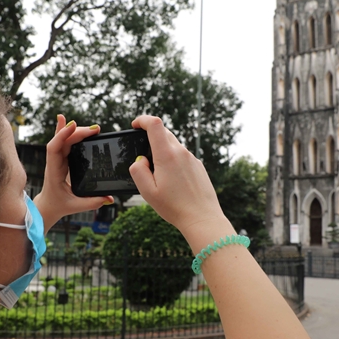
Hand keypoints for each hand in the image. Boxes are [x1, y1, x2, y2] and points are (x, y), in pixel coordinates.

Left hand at [33, 115, 113, 233]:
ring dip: (77, 132)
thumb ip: (93, 202)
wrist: (49, 206)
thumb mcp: (76, 205)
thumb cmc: (60, 205)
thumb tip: (109, 198)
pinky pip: (65, 142)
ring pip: (64, 140)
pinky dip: (68, 132)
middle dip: (78, 132)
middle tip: (96, 130)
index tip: (73, 125)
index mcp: (54, 171)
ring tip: (93, 129)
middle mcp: (54, 162)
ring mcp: (58, 159)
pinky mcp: (63, 159)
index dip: (62, 135)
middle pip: (63, 140)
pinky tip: (70, 122)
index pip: (55, 148)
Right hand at [128, 115, 225, 235]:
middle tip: (143, 154)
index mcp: (167, 155)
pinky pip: (182, 156)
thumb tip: (140, 160)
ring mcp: (192, 158)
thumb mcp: (147, 192)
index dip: (143, 120)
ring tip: (158, 174)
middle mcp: (182, 152)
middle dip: (151, 136)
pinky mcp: (199, 166)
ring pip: (174, 145)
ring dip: (163, 151)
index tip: (136, 124)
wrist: (202, 218)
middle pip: (164, 132)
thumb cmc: (174, 207)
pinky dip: (173, 160)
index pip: (155, 124)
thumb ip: (138, 171)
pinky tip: (172, 180)